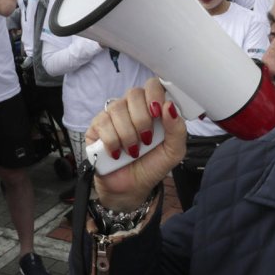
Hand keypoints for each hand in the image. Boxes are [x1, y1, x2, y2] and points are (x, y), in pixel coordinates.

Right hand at [87, 78, 185, 212]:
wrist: (131, 188)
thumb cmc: (152, 166)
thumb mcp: (173, 151)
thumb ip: (177, 129)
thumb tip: (170, 106)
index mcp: (152, 108)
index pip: (152, 85)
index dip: (154, 95)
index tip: (158, 113)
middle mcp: (131, 108)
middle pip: (134, 94)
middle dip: (142, 120)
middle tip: (146, 139)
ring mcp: (112, 116)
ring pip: (118, 109)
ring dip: (128, 134)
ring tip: (133, 151)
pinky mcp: (96, 127)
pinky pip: (103, 123)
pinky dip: (113, 141)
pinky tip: (117, 153)